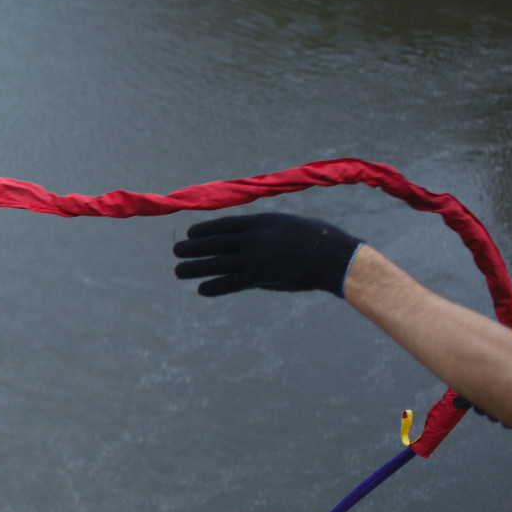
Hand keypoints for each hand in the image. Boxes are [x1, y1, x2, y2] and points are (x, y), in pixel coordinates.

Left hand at [173, 213, 361, 297]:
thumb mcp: (292, 227)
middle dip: (194, 247)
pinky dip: (216, 286)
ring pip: (217, 262)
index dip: (206, 229)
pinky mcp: (261, 275)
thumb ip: (273, 232)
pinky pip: (232, 282)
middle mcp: (253, 237)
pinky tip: (201, 289)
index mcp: (262, 222)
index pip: (226, 225)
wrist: (335, 255)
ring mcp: (255, 257)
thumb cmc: (321, 240)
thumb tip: (261, 237)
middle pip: (215, 243)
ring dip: (195, 267)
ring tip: (178, 271)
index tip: (190, 232)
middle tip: (176, 251)